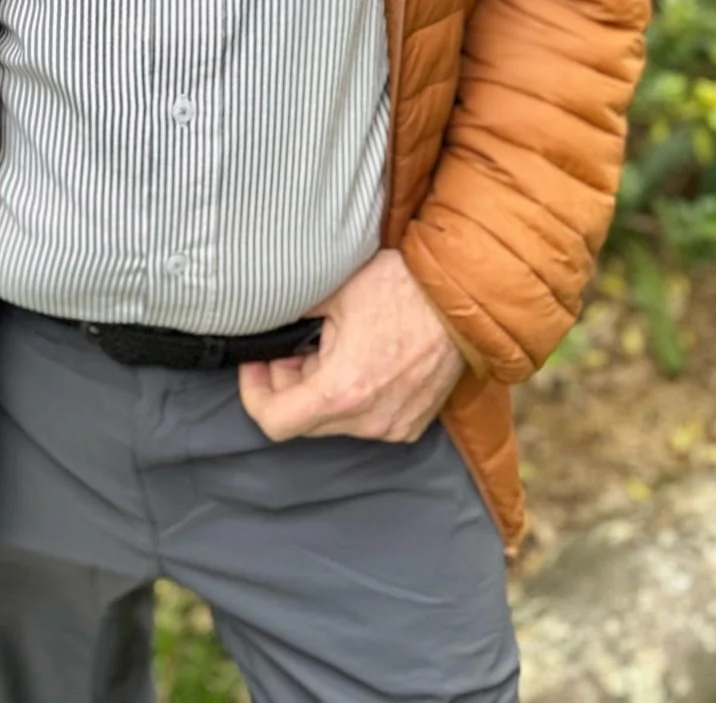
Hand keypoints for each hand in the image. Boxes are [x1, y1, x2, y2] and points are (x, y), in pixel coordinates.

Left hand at [238, 250, 467, 445]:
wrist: (462, 298)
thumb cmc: (400, 288)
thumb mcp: (332, 292)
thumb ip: (290, 315)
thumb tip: (263, 323)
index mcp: (342, 391)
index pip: (275, 422)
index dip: (254, 391)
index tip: (256, 363)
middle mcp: (368, 421)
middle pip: (302, 420)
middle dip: (288, 383)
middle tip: (296, 343)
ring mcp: (393, 427)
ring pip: (333, 421)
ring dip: (320, 388)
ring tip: (332, 344)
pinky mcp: (411, 424)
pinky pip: (364, 420)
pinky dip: (352, 396)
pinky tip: (361, 358)